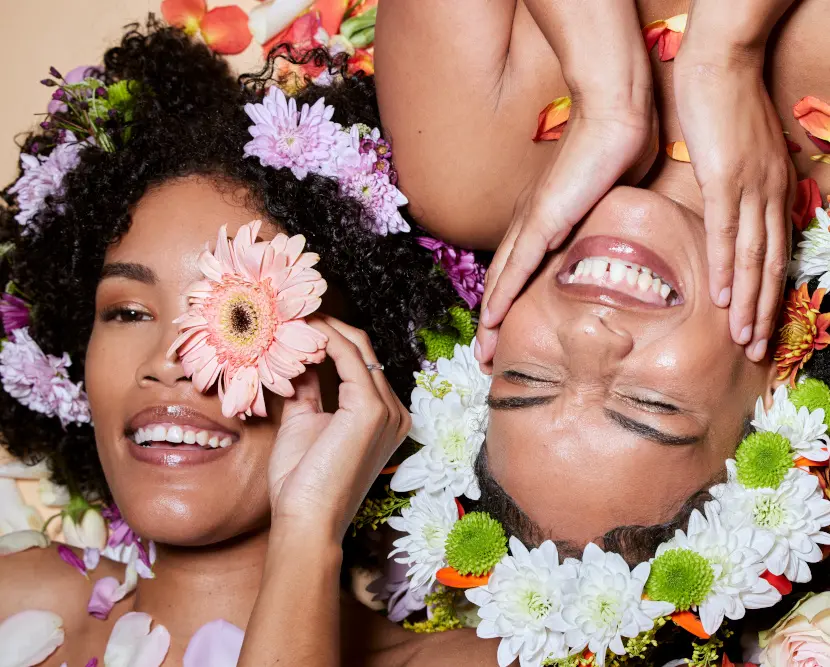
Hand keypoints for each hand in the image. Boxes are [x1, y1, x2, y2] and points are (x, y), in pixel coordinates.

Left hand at [267, 316, 410, 539]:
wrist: (306, 520)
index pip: (361, 363)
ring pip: (356, 347)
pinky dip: (322, 339)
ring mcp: (388, 409)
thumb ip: (307, 389)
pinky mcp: (372, 409)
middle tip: (291, 309)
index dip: (329, 339)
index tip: (295, 323)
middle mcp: (394, 411)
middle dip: (326, 327)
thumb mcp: (304, 423)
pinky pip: (347, 357)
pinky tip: (298, 331)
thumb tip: (297, 357)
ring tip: (289, 314)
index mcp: (383, 416)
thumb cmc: (303, 483)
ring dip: (321, 328)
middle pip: (362, 350)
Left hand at [476, 92, 657, 368]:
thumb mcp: (609, 196)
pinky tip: (491, 320)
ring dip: (491, 318)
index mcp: (544, 216)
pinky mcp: (544, 219)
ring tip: (485, 352)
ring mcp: (533, 220)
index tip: (507, 330)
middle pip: (502, 279)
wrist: (616, 112)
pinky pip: (516, 266)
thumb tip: (614, 239)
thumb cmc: (618, 147)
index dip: (510, 300)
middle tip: (487, 353)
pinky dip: (502, 295)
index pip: (520, 266)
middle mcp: (530, 221)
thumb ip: (601, 219)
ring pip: (501, 280)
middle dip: (493, 319)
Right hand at [674, 42, 793, 361]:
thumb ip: (738, 187)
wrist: (722, 65)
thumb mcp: (739, 154)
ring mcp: (749, 188)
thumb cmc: (724, 106)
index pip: (775, 251)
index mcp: (774, 188)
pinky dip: (726, 269)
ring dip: (749, 304)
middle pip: (770, 264)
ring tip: (742, 339)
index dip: (769, 291)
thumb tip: (729, 214)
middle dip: (765, 312)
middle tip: (756, 350)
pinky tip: (722, 297)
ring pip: (753, 258)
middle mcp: (770, 194)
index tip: (761, 323)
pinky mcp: (724, 180)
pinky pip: (727, 233)